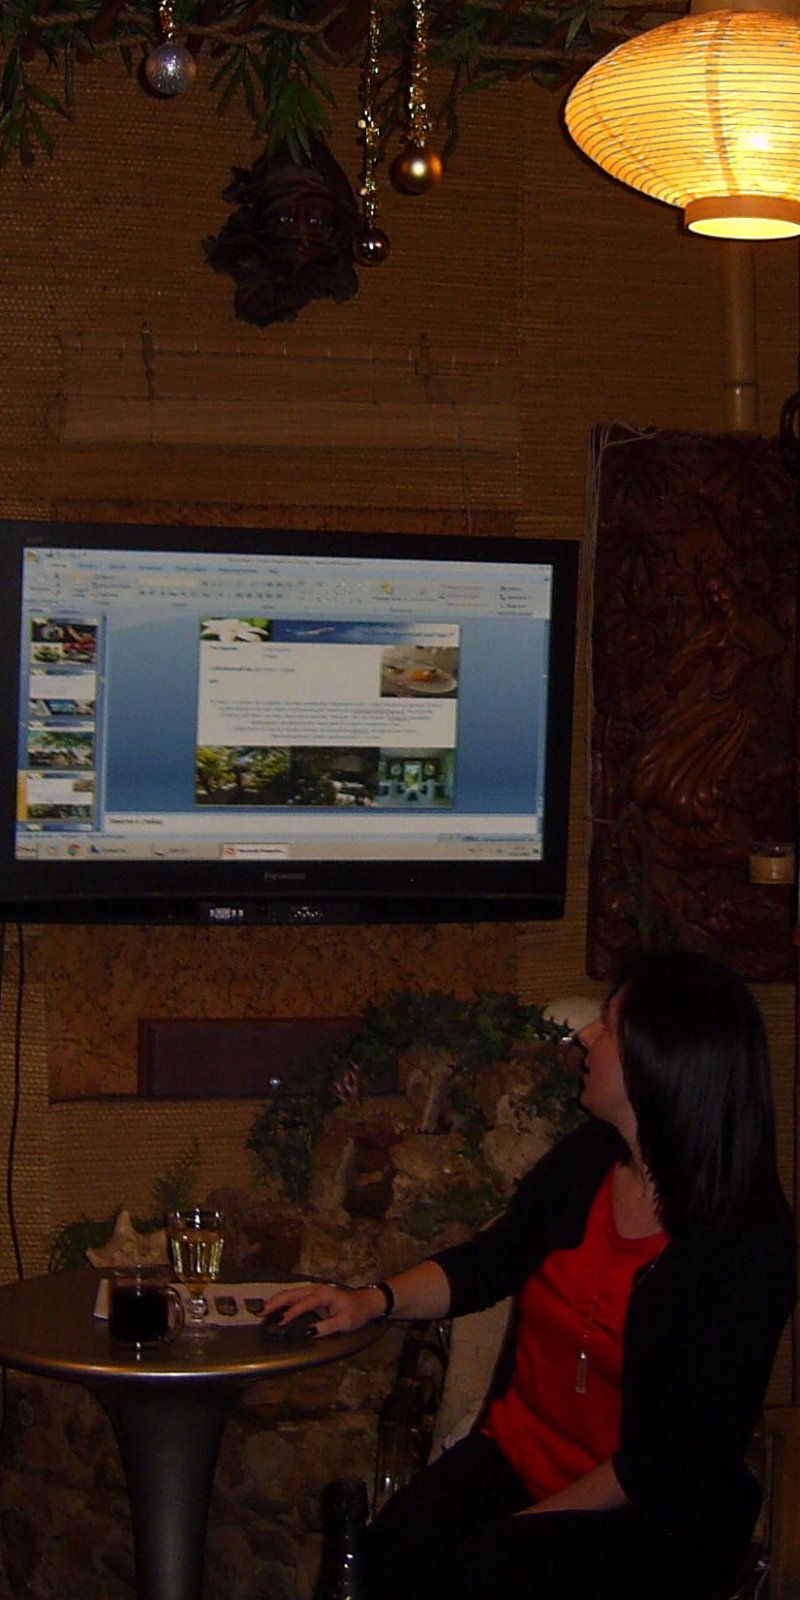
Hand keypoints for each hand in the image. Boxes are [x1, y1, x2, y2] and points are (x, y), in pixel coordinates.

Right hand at [262, 1282, 380, 1336]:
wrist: (366, 1301)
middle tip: (260, 1313)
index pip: (303, 1304)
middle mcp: (316, 1289)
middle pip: (291, 1293)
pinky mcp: (312, 1293)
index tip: (280, 1323)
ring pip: (290, 1292)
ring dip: (276, 1300)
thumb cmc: (356, 1312)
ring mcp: (313, 1289)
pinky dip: (282, 1300)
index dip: (291, 1313)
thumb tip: (307, 1332)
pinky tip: (273, 1306)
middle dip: (275, 1302)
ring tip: (262, 1310)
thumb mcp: (345, 1322)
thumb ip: (326, 1327)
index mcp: (324, 1294)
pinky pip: (293, 1295)